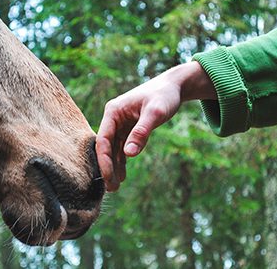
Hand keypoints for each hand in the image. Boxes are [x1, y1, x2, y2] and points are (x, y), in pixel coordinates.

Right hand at [96, 61, 215, 191]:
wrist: (174, 87)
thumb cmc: (164, 96)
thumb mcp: (155, 113)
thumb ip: (141, 132)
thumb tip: (128, 154)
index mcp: (113, 111)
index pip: (103, 139)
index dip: (104, 159)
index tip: (108, 177)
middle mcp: (113, 118)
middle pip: (105, 146)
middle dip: (107, 167)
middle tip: (112, 189)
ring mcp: (120, 124)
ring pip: (113, 149)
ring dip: (114, 167)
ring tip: (116, 187)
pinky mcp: (129, 129)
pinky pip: (122, 148)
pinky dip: (122, 161)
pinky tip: (123, 175)